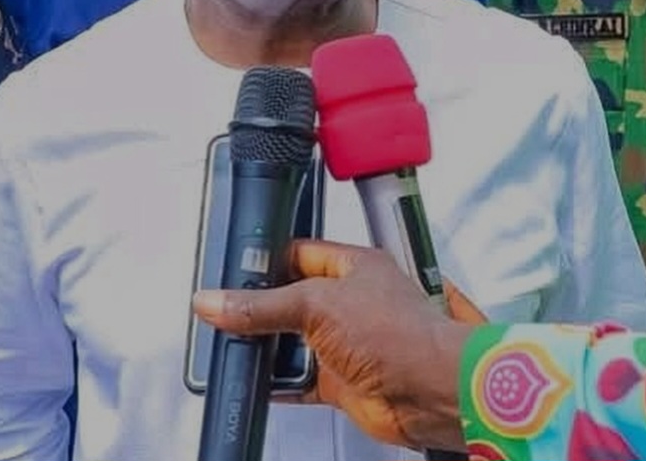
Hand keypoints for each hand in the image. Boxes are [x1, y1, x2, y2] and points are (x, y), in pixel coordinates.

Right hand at [192, 240, 483, 451]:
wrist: (429, 393)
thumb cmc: (399, 334)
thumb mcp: (317, 305)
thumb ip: (262, 306)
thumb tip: (216, 301)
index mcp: (353, 266)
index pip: (299, 253)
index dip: (267, 260)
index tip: (233, 269)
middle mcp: (351, 301)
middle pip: (293, 298)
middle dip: (262, 306)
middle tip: (226, 309)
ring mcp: (348, 342)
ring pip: (294, 340)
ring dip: (269, 345)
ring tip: (234, 342)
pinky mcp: (343, 379)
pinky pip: (301, 379)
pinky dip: (279, 382)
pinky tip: (258, 379)